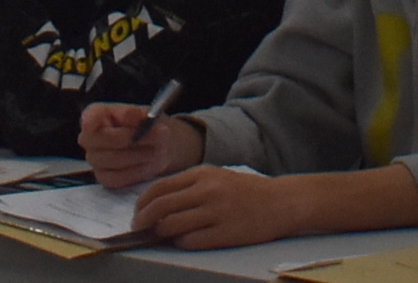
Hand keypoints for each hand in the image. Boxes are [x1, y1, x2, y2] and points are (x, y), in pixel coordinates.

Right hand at [79, 105, 201, 190]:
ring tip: (158, 149)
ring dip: (139, 155)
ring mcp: (95, 159)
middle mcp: (90, 137)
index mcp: (97, 114)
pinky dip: (136, 171)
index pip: (89, 116)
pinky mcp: (104, 177)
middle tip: (158, 135)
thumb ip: (136, 113)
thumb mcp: (146, 113)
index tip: (102, 122)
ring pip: (113, 159)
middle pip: (104, 139)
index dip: (92, 120)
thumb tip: (130, 115)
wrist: (158, 146)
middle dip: (132, 138)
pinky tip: (149, 164)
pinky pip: (117, 177)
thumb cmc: (147, 125)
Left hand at [133, 167, 301, 247]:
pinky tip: (182, 241)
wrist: (280, 202)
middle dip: (143, 220)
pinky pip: (191, 241)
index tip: (137, 213)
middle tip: (138, 228)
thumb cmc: (246, 191)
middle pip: (161, 206)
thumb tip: (158, 204)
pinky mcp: (225, 233)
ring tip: (160, 236)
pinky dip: (180, 243)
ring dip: (160, 233)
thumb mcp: (216, 177)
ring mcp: (216, 212)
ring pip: (172, 225)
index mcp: (202, 174)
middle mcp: (207, 190)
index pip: (160, 187)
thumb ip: (189, 186)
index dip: (143, 203)